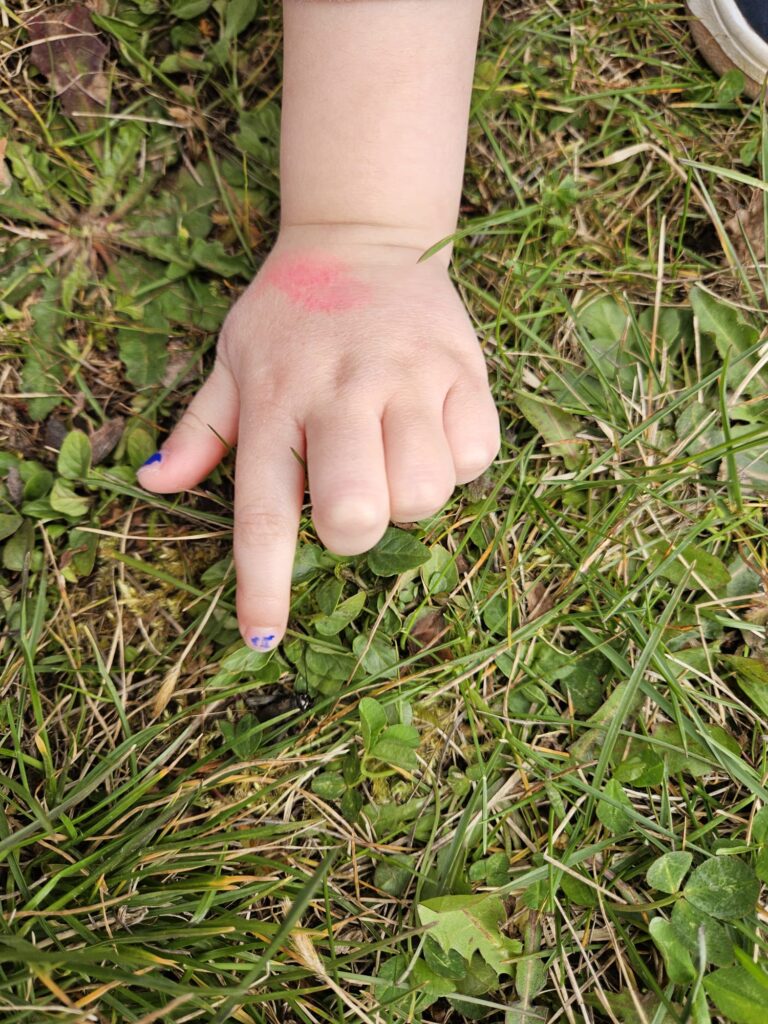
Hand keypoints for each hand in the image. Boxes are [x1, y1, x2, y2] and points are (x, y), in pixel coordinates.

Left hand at [136, 227, 499, 649]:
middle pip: (355, 513)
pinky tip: (433, 431)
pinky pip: (476, 455)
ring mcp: (405, 378)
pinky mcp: (461, 369)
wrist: (364, 234)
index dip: (263, 587)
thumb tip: (152, 485)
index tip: (264, 641)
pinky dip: (458, 462)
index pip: (261, 514)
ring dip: (410, 497)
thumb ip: (200, 429)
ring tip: (393, 457)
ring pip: (423, 492)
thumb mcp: (231, 360)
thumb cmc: (290, 314)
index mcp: (273, 401)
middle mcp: (337, 392)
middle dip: (355, 532)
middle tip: (350, 501)